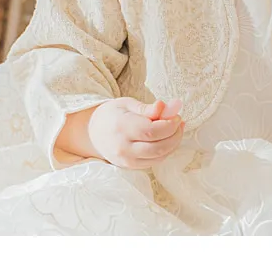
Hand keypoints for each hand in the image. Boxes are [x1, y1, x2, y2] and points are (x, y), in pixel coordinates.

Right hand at [62, 95, 183, 167]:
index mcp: (122, 127)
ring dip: (173, 144)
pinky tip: (167, 140)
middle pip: (159, 147)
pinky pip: (154, 162)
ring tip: (175, 130)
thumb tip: (166, 106)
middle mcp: (123, 147)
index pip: (152, 130)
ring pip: (159, 157)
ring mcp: (126, 160)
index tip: (176, 116)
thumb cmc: (112, 114)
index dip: (170, 125)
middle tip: (179, 123)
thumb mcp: (127, 104)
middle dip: (175, 135)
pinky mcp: (130, 167)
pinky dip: (165, 152)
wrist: (93, 133)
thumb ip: (147, 108)